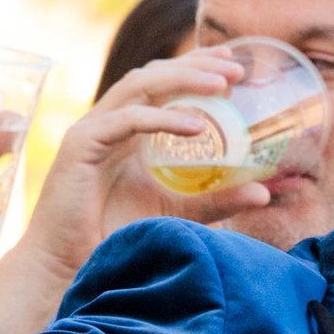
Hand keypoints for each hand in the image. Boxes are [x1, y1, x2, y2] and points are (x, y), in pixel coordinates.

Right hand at [0, 49, 273, 333]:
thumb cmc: (114, 239)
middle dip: (195, 64)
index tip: (234, 65)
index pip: (162, 84)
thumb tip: (264, 191)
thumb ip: (216, 200)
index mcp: (127, 131)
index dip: (196, 68)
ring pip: (139, 86)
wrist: (69, 268)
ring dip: (182, 79)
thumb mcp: (177, 213)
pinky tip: (196, 125)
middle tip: (236, 66)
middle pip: (152, 75)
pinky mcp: (80, 146)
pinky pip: (125, 120)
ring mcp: (92, 131)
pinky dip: (161, 118)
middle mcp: (109, 123)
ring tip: (222, 84)